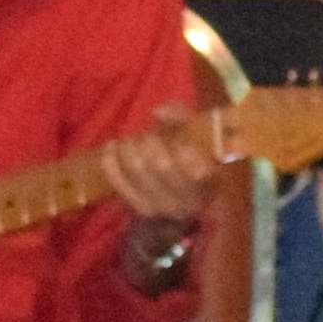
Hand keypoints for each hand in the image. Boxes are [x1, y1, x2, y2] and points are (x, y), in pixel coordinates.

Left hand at [89, 112, 227, 240]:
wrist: (178, 204)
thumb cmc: (191, 160)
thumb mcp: (197, 138)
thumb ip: (183, 118)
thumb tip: (157, 112)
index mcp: (211, 185)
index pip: (197, 170)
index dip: (185, 152)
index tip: (180, 143)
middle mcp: (189, 202)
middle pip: (162, 165)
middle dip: (150, 142)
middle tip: (148, 136)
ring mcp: (163, 208)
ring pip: (138, 169)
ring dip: (130, 147)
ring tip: (132, 141)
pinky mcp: (140, 209)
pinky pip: (119, 180)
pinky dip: (111, 160)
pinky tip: (113, 146)